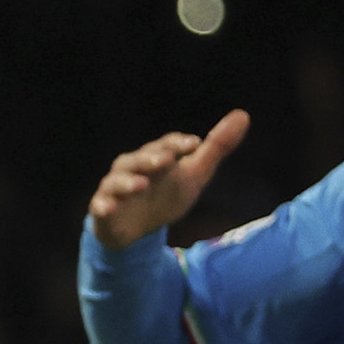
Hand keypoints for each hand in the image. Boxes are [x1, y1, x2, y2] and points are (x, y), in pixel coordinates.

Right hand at [86, 108, 248, 250]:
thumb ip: (216, 147)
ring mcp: (116, 187)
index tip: (194, 144)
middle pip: (140, 159)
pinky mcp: (103, 208)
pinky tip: (107, 208)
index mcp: (156, 156)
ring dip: (128, 182)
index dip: (178, 144)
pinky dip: (102, 205)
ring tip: (140, 184)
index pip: (167, 145)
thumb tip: (243, 115)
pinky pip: (100, 205)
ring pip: (118, 180)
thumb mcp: (195, 173)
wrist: (137, 228)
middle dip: (151, 159)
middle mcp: (133, 167)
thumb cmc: (166, 194)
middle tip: (166, 161)